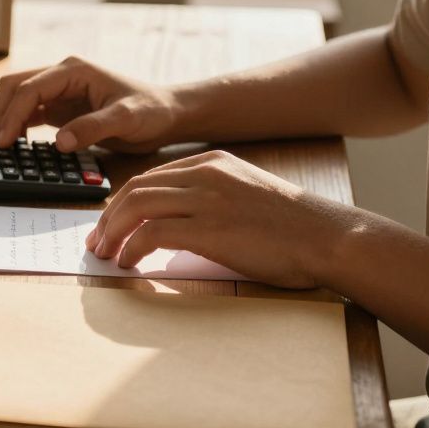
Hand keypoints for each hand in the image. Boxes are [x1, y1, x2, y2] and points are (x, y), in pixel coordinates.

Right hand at [0, 56, 180, 152]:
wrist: (166, 115)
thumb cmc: (151, 111)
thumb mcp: (126, 119)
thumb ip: (93, 128)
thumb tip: (60, 143)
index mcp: (73, 70)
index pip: (30, 88)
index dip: (12, 114)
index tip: (5, 140)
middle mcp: (61, 76)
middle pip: (14, 86)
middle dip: (1, 113)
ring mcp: (59, 92)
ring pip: (17, 98)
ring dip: (6, 119)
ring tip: (4, 146)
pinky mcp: (60, 109)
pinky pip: (29, 113)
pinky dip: (18, 127)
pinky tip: (18, 146)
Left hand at [86, 150, 351, 288]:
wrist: (331, 238)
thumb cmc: (294, 230)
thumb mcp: (245, 198)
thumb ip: (209, 202)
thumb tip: (173, 230)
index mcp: (213, 164)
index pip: (150, 177)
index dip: (122, 203)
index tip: (109, 226)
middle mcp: (205, 174)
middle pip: (135, 188)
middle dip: (108, 218)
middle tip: (97, 244)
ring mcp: (207, 198)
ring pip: (136, 205)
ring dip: (113, 233)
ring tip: (105, 256)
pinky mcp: (210, 227)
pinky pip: (152, 232)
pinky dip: (132, 248)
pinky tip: (128, 264)